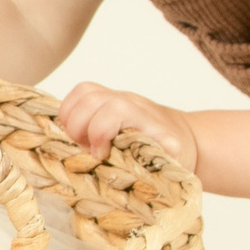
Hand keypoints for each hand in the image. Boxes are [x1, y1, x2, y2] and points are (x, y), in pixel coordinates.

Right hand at [58, 82, 200, 168]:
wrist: (180, 134)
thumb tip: (166, 148)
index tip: (101, 154)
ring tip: (78, 140)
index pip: (115, 110)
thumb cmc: (174, 151)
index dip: (99, 131)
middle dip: (79, 127)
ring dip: (70, 118)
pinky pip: (79, 94)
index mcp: (144, 117)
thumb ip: (168, 152)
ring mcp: (115, 97)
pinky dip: (69, 112)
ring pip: (83, 92)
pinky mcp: (104, 99)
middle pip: (91, 99)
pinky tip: (76, 132)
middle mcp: (128, 102)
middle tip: (86, 148)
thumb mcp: (175, 157)